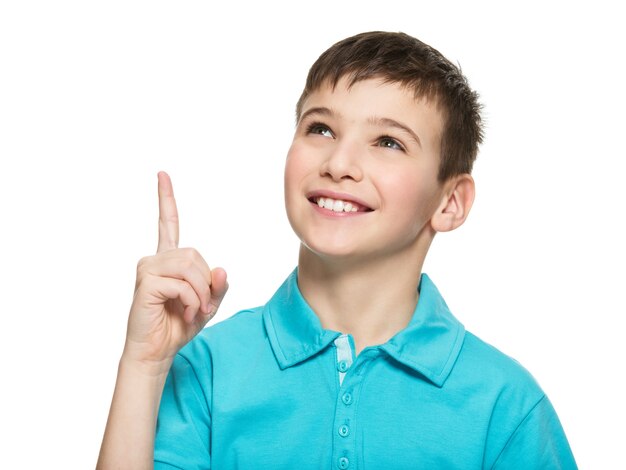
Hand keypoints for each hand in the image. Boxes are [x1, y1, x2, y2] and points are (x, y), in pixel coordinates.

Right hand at [122, 171, 227, 368]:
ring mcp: (148, 269)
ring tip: (195, 311)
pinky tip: (186, 313)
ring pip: (190, 266)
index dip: (166, 199)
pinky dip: (193, 301)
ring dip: (201, 293)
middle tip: (203, 305)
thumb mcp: (208, 304)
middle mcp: (155, 259)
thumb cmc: (179, 325)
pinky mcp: (146, 283)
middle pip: (195, 254)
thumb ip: (217, 285)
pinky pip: (182, 284)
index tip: (162, 174)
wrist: (157, 352)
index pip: (168, 223)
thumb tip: (221, 268)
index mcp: (168, 260)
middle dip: (206, 282)